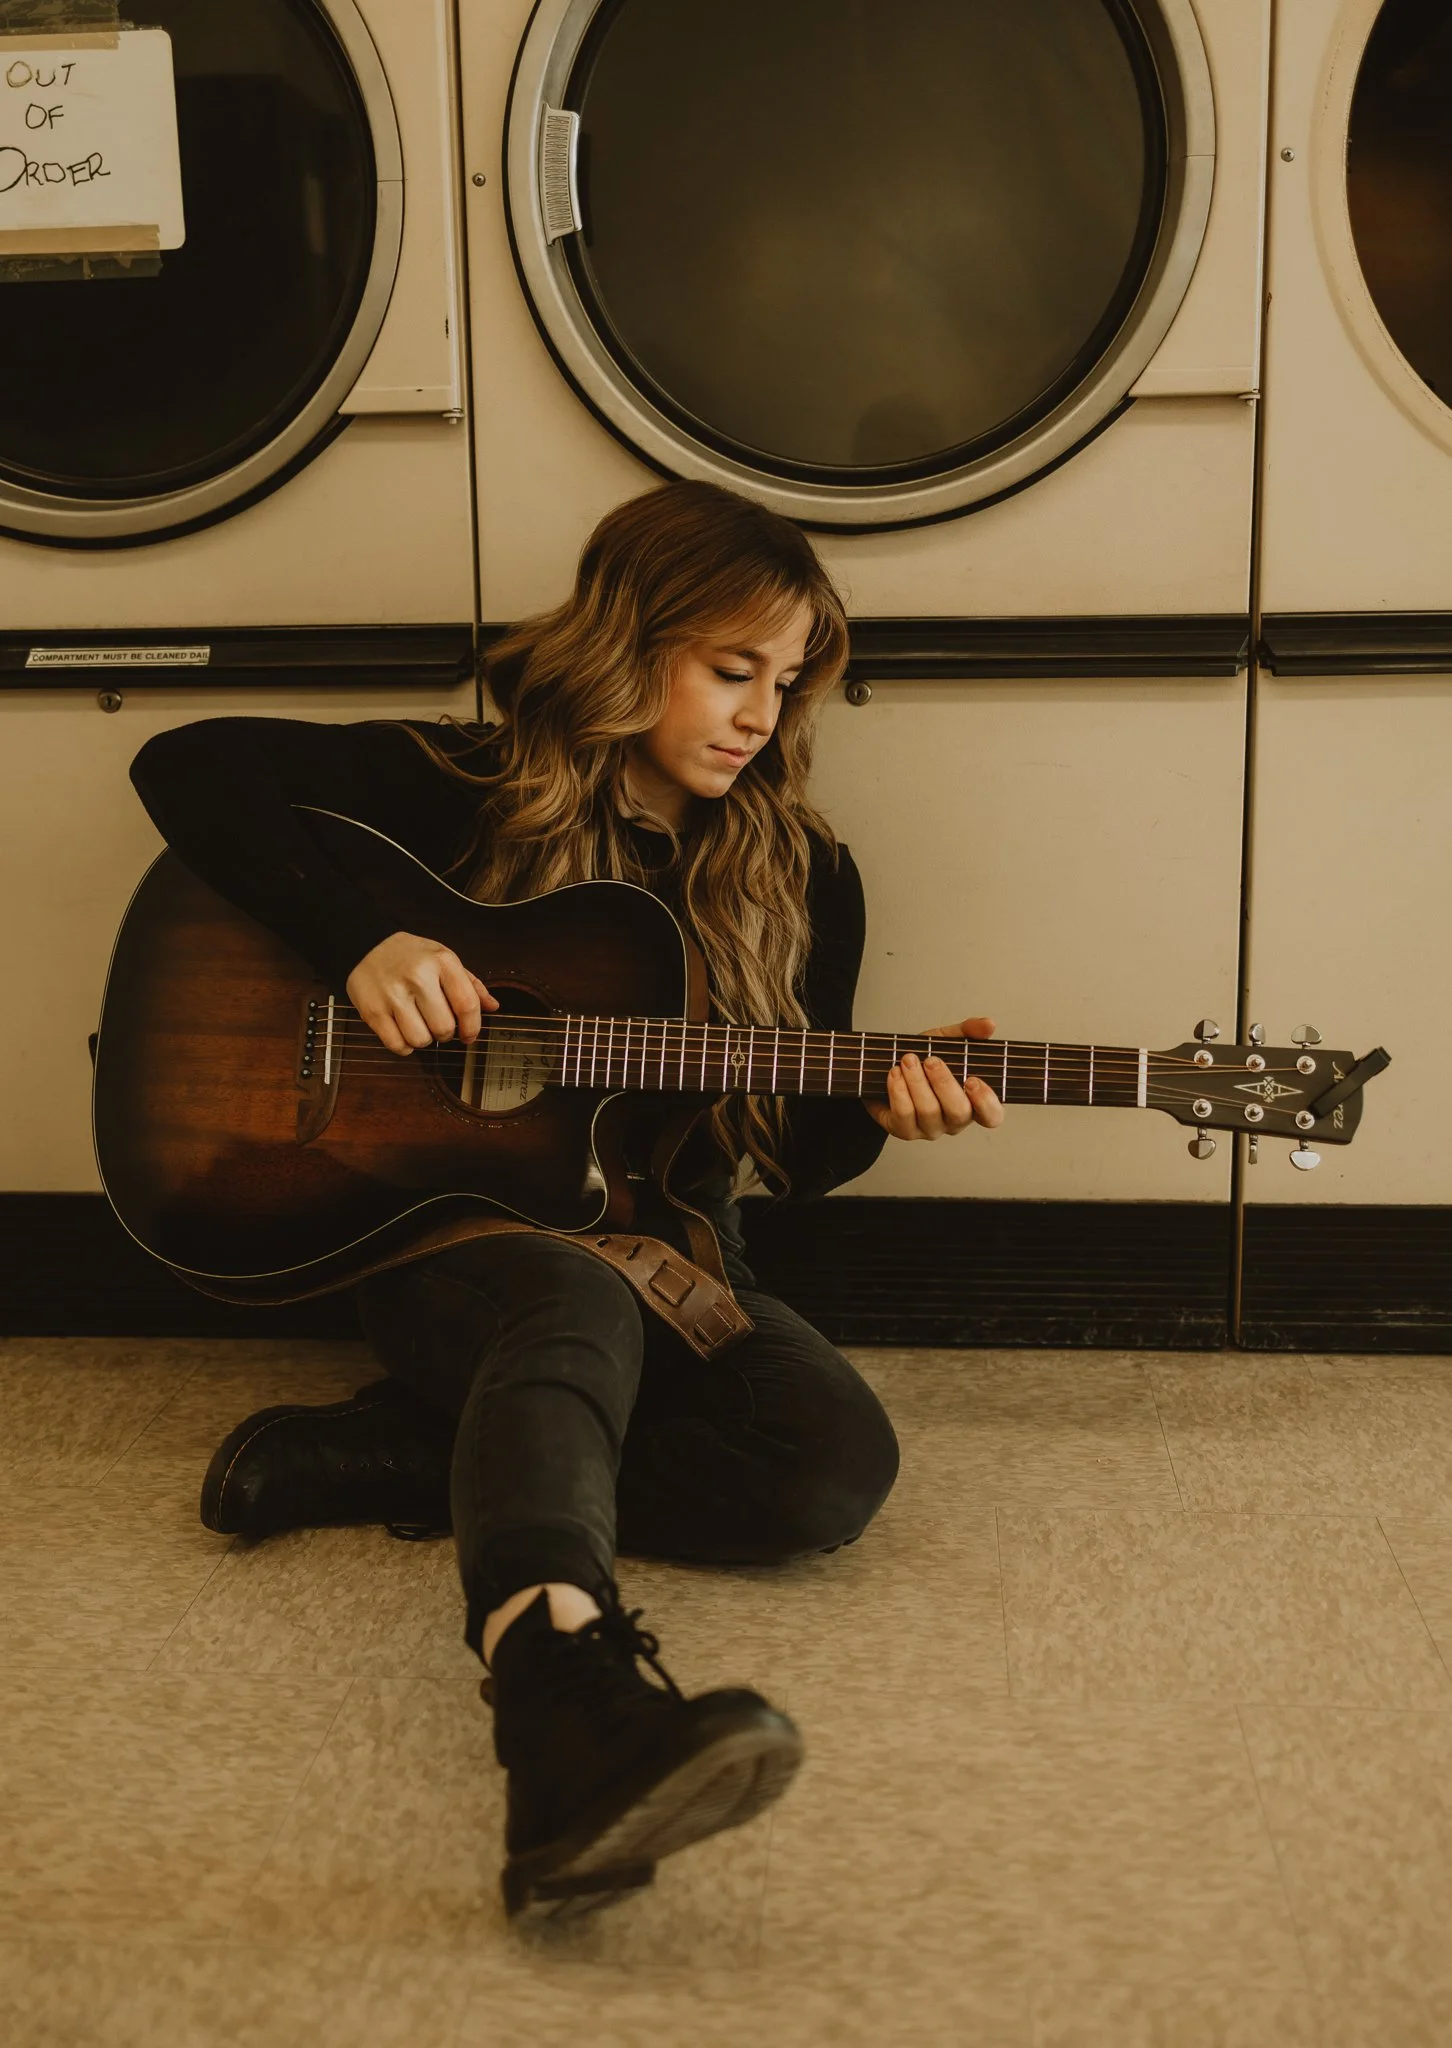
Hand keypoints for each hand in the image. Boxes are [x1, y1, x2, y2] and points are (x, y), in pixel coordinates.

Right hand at [345, 931, 498, 1054]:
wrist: (367, 945)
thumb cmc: (411, 956)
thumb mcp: (444, 959)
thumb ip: (470, 984)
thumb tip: (493, 1006)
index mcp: (441, 962)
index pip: (467, 1005)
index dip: (472, 1027)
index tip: (469, 1035)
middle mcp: (418, 977)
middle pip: (444, 1028)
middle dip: (445, 1034)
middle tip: (438, 1024)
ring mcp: (393, 994)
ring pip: (421, 1040)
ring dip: (424, 1040)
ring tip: (419, 1025)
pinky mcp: (372, 1011)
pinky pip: (397, 1045)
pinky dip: (404, 1046)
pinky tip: (403, 1031)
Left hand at [864, 1015, 1004, 1141]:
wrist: (885, 1071)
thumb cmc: (923, 1062)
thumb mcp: (947, 1042)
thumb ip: (969, 1032)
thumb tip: (989, 1024)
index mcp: (972, 1103)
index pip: (991, 1116)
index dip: (986, 1102)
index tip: (972, 1080)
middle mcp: (954, 1121)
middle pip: (958, 1113)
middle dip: (944, 1083)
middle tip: (931, 1060)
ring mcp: (930, 1129)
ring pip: (928, 1112)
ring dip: (917, 1082)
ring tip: (908, 1060)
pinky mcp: (904, 1130)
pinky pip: (903, 1115)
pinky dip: (898, 1090)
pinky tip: (895, 1073)